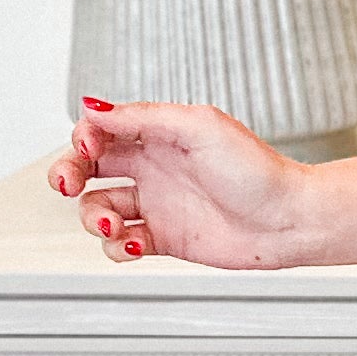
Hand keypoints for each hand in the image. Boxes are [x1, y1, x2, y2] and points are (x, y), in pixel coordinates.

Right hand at [50, 99, 310, 268]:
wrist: (289, 219)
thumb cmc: (257, 170)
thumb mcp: (197, 127)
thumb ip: (142, 117)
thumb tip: (93, 107)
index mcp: (159, 134)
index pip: (101, 130)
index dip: (84, 136)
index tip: (88, 145)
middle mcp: (153, 167)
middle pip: (88, 167)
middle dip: (68, 173)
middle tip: (67, 183)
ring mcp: (157, 204)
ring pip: (98, 208)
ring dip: (92, 217)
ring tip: (111, 224)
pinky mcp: (164, 238)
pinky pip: (120, 245)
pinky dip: (117, 248)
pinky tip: (135, 243)